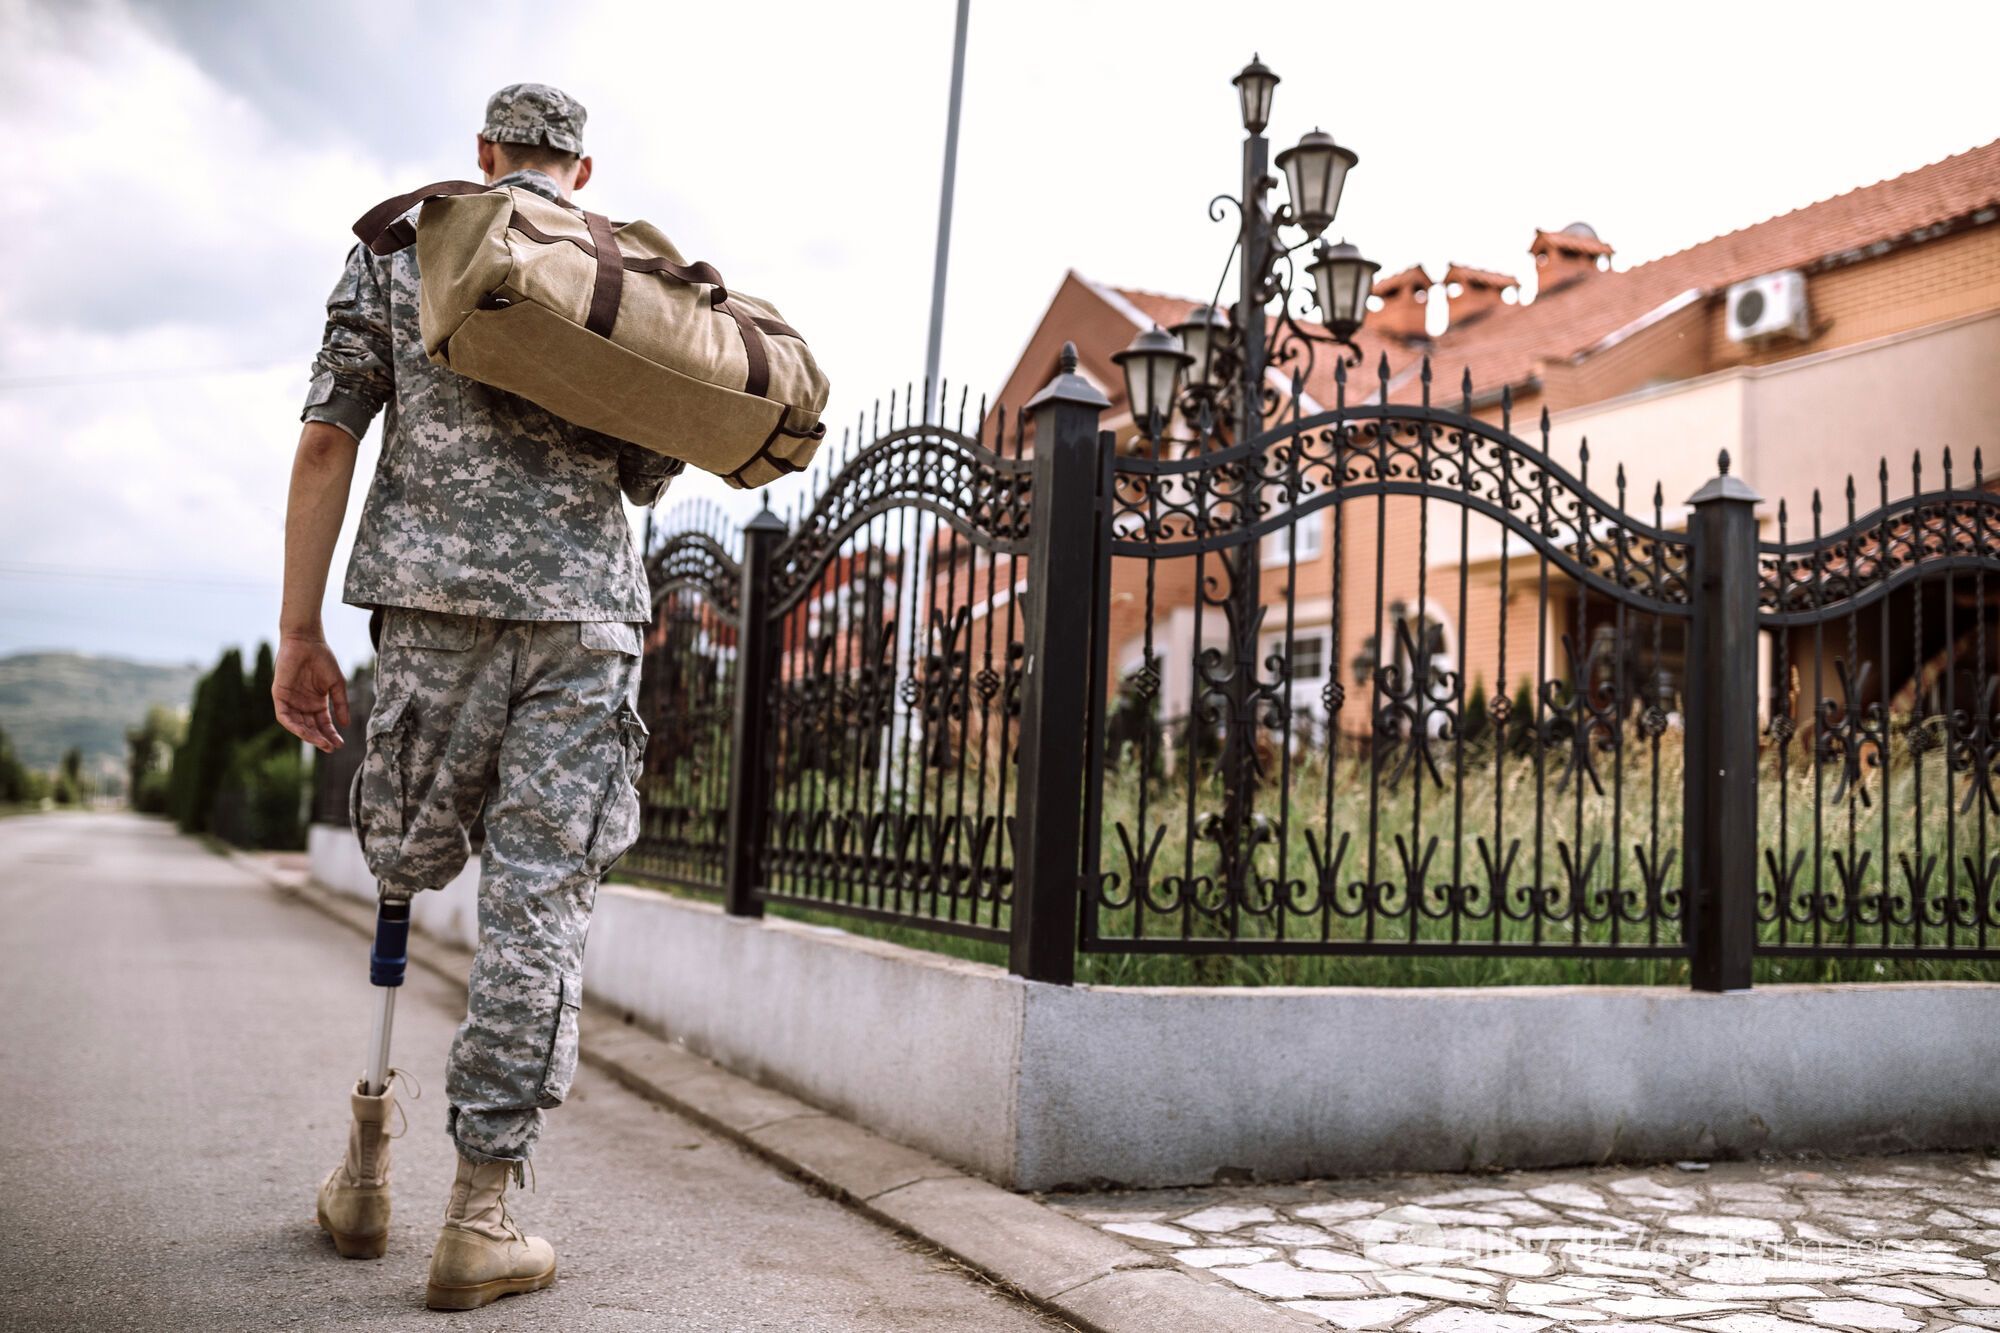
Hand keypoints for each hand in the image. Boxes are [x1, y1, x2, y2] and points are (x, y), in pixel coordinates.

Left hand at [273, 632, 350, 752]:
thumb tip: (345, 724)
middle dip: (320, 739)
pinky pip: (284, 716)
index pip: (323, 724)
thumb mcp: (336, 684)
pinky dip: (293, 726)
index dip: (331, 734)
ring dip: (308, 735)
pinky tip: (303, 732)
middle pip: (311, 728)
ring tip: (320, 742)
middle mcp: (303, 705)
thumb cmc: (323, 659)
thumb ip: (340, 704)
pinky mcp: (280, 695)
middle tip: (330, 747)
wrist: (307, 641)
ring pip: (298, 725)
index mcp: (317, 703)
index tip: (340, 743)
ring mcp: (291, 701)